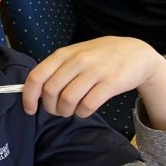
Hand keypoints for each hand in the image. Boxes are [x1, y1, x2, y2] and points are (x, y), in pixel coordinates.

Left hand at [22, 36, 165, 118]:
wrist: (137, 53)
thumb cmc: (101, 55)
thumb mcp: (76, 54)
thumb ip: (57, 68)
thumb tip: (34, 90)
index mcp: (63, 54)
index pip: (36, 77)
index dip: (29, 97)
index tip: (30, 109)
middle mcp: (76, 61)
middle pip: (50, 92)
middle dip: (50, 107)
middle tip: (56, 111)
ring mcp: (94, 71)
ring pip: (67, 100)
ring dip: (65, 111)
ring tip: (70, 111)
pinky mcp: (110, 83)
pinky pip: (87, 105)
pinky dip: (82, 113)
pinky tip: (84, 110)